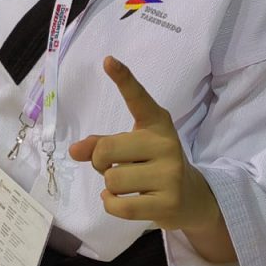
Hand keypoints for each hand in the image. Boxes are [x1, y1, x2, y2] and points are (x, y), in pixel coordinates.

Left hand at [69, 57, 234, 261]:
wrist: (190, 198)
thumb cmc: (152, 167)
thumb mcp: (130, 149)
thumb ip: (101, 145)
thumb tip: (74, 151)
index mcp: (156, 123)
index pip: (138, 98)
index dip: (123, 78)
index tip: (108, 60)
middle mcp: (166, 143)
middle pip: (107, 149)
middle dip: (100, 161)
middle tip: (113, 167)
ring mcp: (170, 173)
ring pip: (112, 180)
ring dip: (110, 186)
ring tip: (128, 185)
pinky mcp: (167, 202)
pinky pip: (119, 204)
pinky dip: (111, 204)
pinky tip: (122, 201)